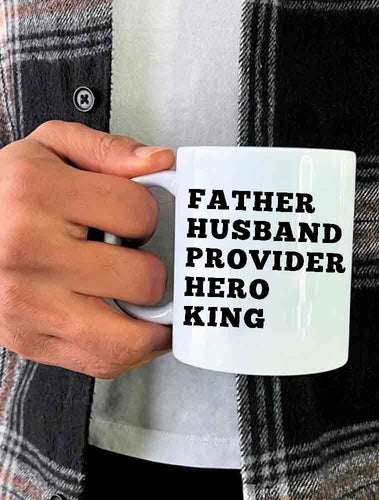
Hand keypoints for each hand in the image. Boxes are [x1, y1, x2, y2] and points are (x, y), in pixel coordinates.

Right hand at [0, 120, 174, 378]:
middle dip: (151, 265)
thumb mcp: (48, 149)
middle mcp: (29, 253)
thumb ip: (108, 150)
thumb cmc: (4, 194)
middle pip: (143, 277)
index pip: (139, 212)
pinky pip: (104, 362)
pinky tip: (131, 324)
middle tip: (133, 256)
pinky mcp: (30, 340)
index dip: (149, 213)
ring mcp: (28, 304)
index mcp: (37, 194)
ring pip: (130, 336)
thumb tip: (160, 161)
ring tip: (139, 294)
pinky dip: (133, 348)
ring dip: (149, 315)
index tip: (135, 217)